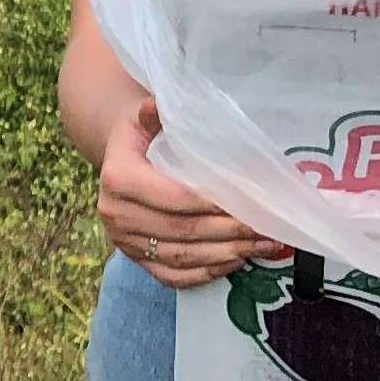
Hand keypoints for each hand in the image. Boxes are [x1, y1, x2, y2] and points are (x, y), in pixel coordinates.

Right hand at [98, 97, 267, 289]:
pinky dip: (205, 274)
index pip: (172, 198)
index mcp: (118, 178)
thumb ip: (154, 112)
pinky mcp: (135, 259)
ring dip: (223, 255)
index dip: (210, 205)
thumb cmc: (141, 133)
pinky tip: (234, 262)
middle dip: (226, 232)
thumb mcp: (143, 115)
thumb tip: (159, 104)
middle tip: (263, 228)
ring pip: (179, 258)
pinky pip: (171, 276)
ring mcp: (124, 242)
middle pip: (180, 231)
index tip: (246, 203)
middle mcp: (116, 214)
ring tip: (260, 246)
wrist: (119, 156)